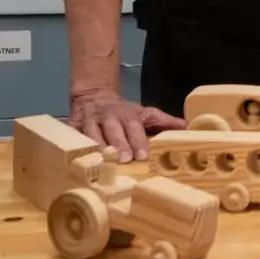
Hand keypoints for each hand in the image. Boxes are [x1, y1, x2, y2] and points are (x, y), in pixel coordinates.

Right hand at [69, 88, 183, 160]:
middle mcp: (108, 117)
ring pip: (92, 134)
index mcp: (127, 114)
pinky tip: (77, 159)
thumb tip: (187, 126)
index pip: (135, 127)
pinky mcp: (72, 128)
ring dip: (97, 147)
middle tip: (125, 160)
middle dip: (119, 145)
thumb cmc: (123, 112)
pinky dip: (75, 147)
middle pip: (114, 131)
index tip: (143, 156)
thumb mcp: (144, 113)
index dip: (139, 141)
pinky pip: (73, 138)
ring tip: (103, 161)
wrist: (94, 96)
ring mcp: (88, 122)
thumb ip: (164, 121)